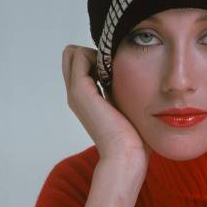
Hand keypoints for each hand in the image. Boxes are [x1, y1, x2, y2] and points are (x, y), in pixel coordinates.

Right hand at [62, 45, 151, 166]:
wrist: (125, 155)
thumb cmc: (132, 138)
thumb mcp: (126, 107)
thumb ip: (123, 92)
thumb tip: (133, 77)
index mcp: (85, 100)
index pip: (81, 65)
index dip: (98, 57)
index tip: (119, 65)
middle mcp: (76, 95)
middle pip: (73, 57)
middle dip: (95, 52)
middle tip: (117, 62)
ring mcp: (75, 93)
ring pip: (75, 53)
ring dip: (96, 52)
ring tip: (117, 65)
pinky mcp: (80, 91)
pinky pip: (80, 56)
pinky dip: (97, 54)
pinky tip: (117, 68)